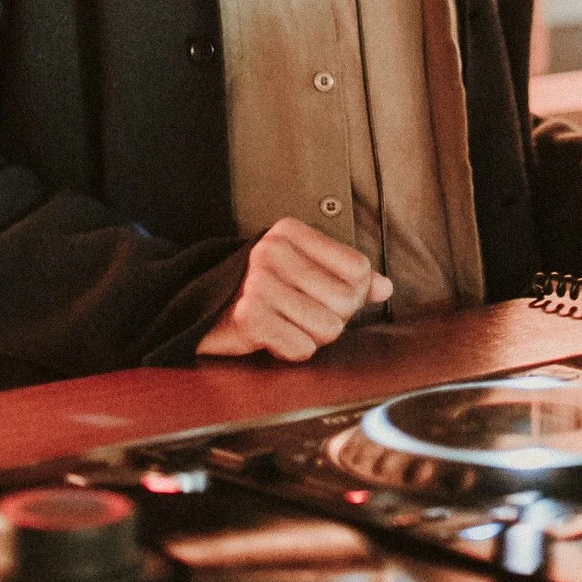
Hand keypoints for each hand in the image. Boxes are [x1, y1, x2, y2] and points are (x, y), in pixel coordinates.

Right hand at [196, 217, 392, 361]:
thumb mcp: (299, 268)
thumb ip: (345, 275)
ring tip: (287, 324)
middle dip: (332, 318)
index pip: (357, 268)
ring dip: (311, 336)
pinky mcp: (249, 318)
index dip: (352, 293)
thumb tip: (385, 288)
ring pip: (329, 328)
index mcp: (290, 232)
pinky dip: (291, 350)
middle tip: (302, 314)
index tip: (326, 295)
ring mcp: (258, 283)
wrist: (195, 307)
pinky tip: (273, 337)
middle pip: (346, 301)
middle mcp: (273, 251)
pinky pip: (302, 348)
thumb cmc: (255, 288)